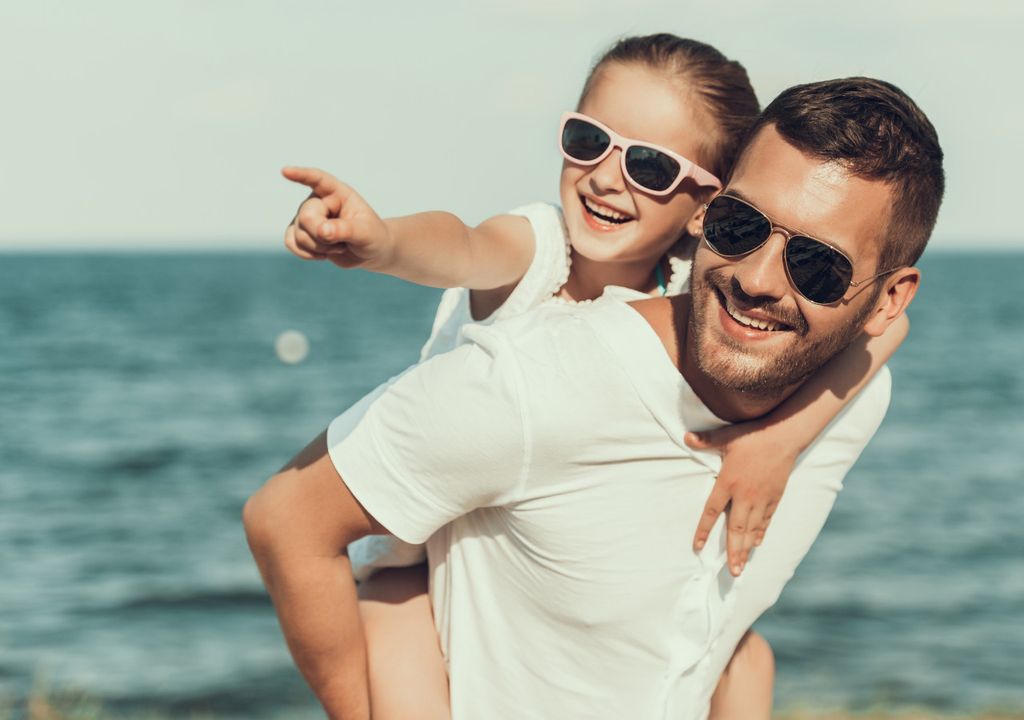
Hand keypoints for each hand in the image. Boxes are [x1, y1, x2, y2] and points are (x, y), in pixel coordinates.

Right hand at [281, 167, 393, 269]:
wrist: (369, 251)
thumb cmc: (371, 236)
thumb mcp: (365, 232)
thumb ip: (345, 229)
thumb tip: (322, 231)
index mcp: (337, 193)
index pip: (317, 179)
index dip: (301, 175)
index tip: (286, 171)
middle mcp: (319, 201)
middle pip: (306, 216)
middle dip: (322, 236)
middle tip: (341, 244)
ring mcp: (308, 217)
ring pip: (299, 233)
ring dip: (319, 248)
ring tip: (339, 246)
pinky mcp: (301, 233)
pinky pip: (290, 242)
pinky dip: (305, 253)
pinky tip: (322, 255)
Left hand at [686, 423, 796, 576]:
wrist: (784, 435)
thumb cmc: (753, 436)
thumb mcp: (727, 437)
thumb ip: (706, 441)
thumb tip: (686, 437)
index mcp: (729, 482)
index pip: (712, 511)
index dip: (704, 530)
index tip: (697, 547)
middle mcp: (745, 495)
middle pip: (735, 528)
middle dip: (733, 551)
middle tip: (732, 572)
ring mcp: (762, 498)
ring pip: (752, 528)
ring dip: (746, 548)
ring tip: (742, 566)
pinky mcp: (775, 496)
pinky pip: (766, 519)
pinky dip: (760, 532)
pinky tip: (755, 543)